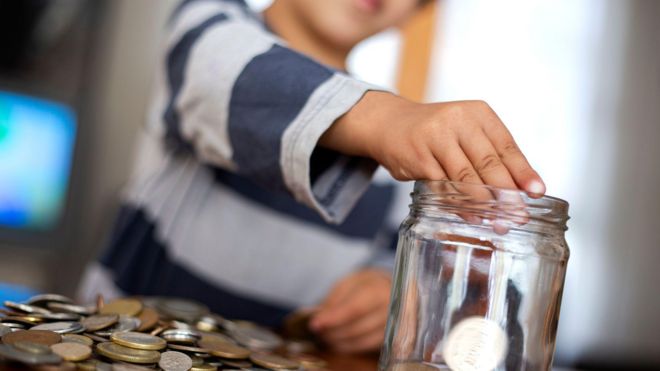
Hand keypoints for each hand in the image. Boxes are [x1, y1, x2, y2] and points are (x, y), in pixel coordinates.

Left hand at [309, 269, 391, 353]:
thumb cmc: (365, 285)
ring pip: (360, 340)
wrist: (390, 290)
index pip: (354, 308)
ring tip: (326, 335)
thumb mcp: (348, 283)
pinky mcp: (391, 338)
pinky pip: (366, 347)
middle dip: (332, 331)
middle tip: (318, 330)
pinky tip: (338, 342)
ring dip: (339, 341)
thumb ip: (334, 299)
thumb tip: (320, 319)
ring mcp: (393, 326)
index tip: (315, 324)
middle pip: (356, 327)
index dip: (333, 318)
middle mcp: (390, 309)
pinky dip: (349, 346)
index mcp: (378, 290)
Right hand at [320, 91, 544, 194]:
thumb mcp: (465, 132)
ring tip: (500, 221)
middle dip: (507, 192)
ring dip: (485, 203)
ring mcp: (435, 138)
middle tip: (520, 214)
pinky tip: (472, 216)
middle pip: (488, 162)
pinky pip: (444, 187)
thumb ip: (489, 154)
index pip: (506, 145)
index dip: (523, 171)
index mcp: (477, 113)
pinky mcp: (418, 157)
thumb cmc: (435, 132)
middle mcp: (457, 121)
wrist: (389, 124)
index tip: (537, 192)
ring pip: (466, 176)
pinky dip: (460, 204)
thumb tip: (519, 190)